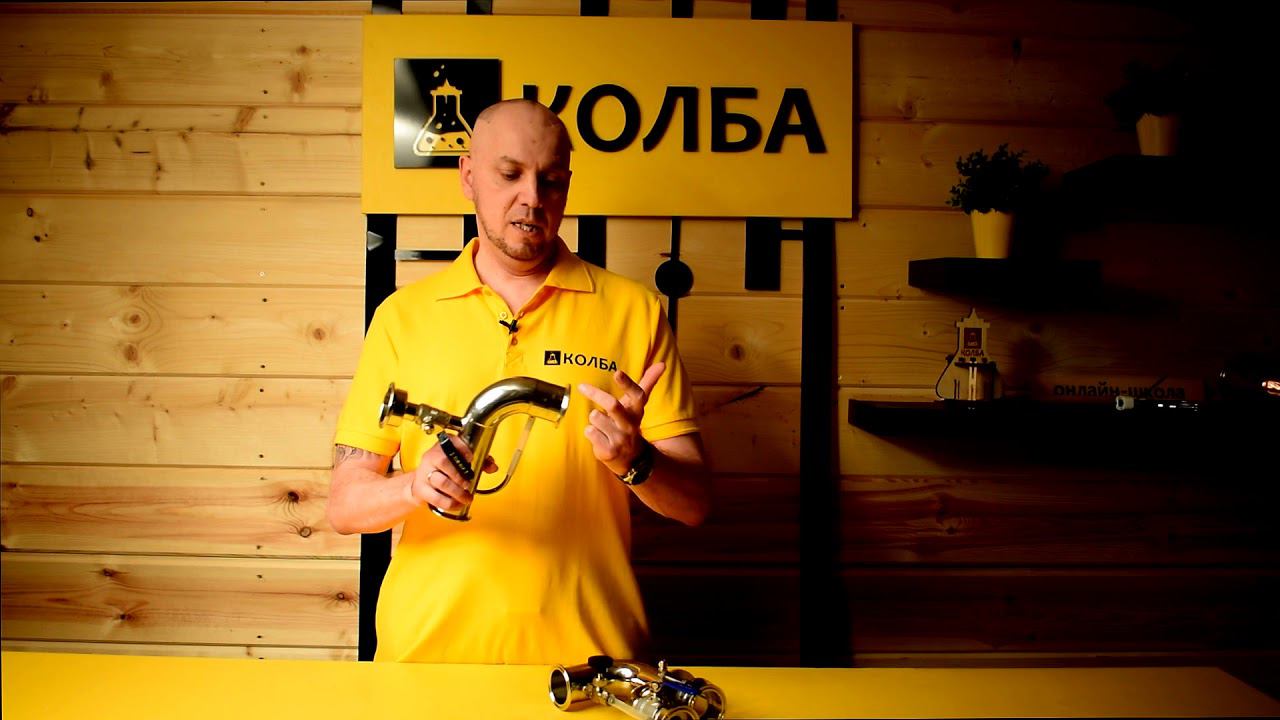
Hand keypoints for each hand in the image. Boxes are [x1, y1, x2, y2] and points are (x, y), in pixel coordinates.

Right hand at [404, 436, 497, 512]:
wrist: (422, 482)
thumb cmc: (445, 469)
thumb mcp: (462, 461)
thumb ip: (480, 462)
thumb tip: (492, 467)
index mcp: (443, 446)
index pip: (451, 442)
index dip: (461, 449)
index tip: (471, 457)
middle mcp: (431, 457)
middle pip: (443, 462)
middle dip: (459, 475)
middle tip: (469, 484)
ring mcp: (424, 473)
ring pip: (441, 482)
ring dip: (457, 492)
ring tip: (467, 497)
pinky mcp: (421, 489)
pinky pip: (436, 498)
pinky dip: (450, 503)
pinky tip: (458, 504)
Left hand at [578, 362, 665, 476]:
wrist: (633, 460)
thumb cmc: (629, 424)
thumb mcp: (638, 405)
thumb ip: (648, 383)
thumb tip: (662, 363)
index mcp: (637, 411)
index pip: (636, 395)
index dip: (627, 384)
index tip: (617, 373)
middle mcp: (630, 425)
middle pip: (612, 405)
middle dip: (596, 394)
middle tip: (582, 386)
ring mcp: (620, 439)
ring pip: (596, 417)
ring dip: (593, 418)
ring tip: (601, 424)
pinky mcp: (608, 451)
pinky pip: (590, 432)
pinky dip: (590, 431)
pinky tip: (598, 436)